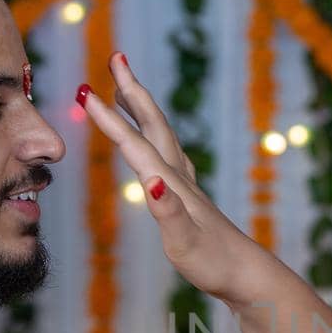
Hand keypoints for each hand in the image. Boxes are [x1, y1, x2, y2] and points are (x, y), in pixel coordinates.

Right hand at [79, 53, 273, 302]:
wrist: (247, 275)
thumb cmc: (215, 264)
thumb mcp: (186, 244)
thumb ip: (169, 213)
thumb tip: (152, 183)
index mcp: (171, 185)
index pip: (135, 145)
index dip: (109, 119)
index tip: (84, 90)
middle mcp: (178, 178)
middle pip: (153, 124)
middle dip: (132, 90)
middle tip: (117, 57)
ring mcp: (186, 185)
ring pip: (161, 134)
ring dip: (141, 107)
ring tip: (125, 87)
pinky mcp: (189, 196)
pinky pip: (167, 153)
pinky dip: (153, 135)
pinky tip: (151, 139)